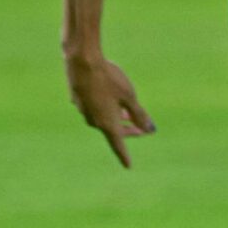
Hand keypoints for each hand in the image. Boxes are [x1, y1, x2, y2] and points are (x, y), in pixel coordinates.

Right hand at [66, 50, 154, 166]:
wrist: (82, 61)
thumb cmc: (109, 79)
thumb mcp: (129, 96)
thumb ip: (139, 114)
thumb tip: (149, 129)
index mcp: (107, 124)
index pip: (119, 144)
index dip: (124, 156)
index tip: (129, 166)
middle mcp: (94, 121)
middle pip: (112, 131)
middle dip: (127, 130)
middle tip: (140, 129)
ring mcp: (83, 110)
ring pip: (102, 119)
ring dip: (116, 117)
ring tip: (126, 112)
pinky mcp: (77, 99)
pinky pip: (94, 108)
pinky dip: (104, 107)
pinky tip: (107, 95)